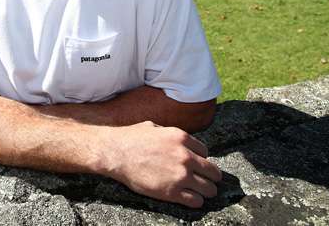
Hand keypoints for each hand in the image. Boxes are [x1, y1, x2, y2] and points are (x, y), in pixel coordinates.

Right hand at [100, 121, 221, 207]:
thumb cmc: (131, 138)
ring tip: (202, 192)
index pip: (205, 152)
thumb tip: (179, 141)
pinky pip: (196, 201)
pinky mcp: (172, 192)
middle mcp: (185, 156)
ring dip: (207, 191)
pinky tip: (191, 198)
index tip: (196, 164)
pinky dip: (196, 201)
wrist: (115, 153)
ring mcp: (180, 175)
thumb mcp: (155, 127)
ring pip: (209, 188)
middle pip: (212, 172)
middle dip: (211, 177)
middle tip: (207, 181)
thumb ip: (171, 134)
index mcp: (181, 138)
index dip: (200, 159)